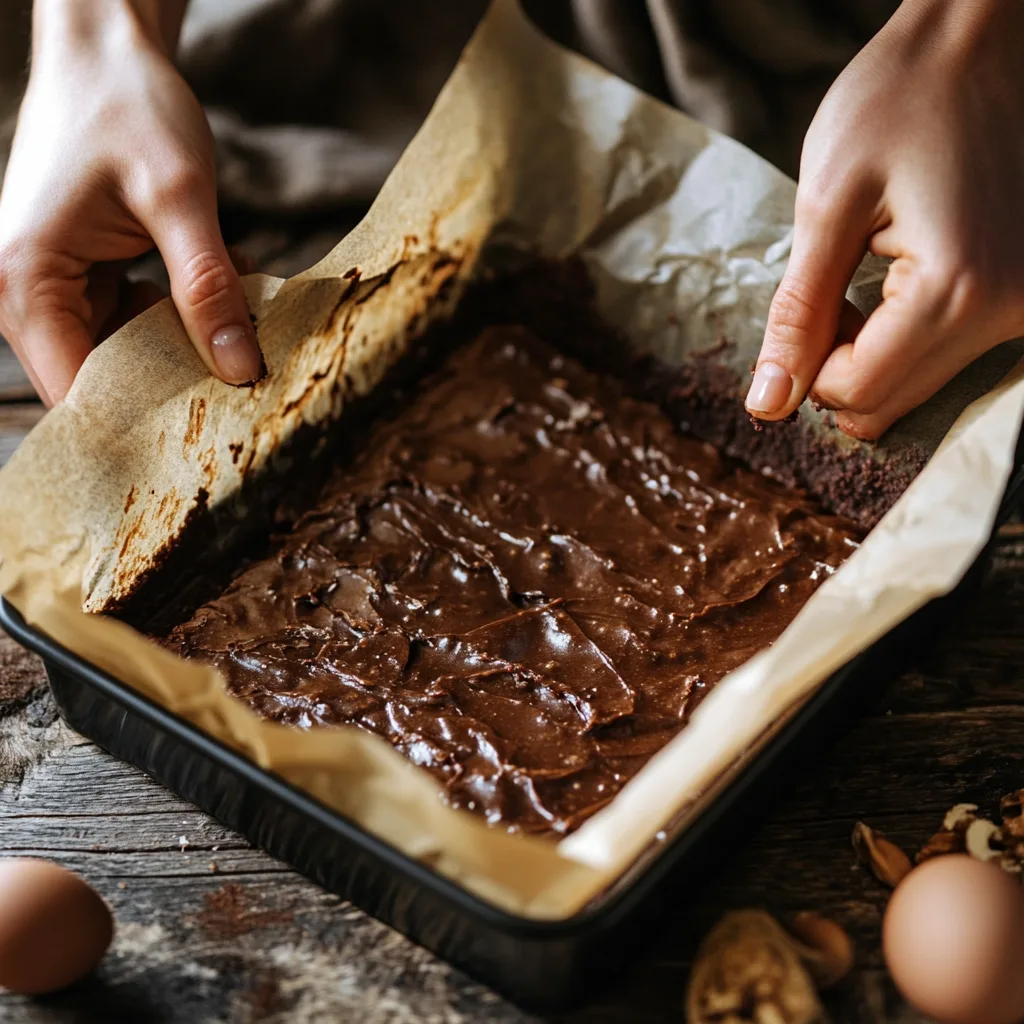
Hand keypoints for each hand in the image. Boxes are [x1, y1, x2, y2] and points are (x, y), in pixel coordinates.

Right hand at [0, 0, 261, 405]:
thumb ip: (207, 287)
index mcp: (27, 282)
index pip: (80, 393)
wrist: (108, 52)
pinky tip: (220, 282)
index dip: (145, 421)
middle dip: (178, 379)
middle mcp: (28, 295)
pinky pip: (137, 322)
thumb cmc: (128, 108)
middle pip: (106, 380)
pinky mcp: (86, 277)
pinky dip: (182, 312)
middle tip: (248, 372)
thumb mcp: (180, 198)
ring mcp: (56, 288)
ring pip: (129, 354)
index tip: (213, 431)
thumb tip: (240, 370)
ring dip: (188, 341)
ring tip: (238, 312)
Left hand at [746, 0, 1023, 439]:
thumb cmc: (898, 100)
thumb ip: (798, 315)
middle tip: (830, 290)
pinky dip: (905, 335)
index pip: (857, 391)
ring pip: (917, 387)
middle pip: (889, 402)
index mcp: (960, 290)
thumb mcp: (827, 206)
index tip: (806, 304)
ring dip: (870, 352)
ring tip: (866, 273)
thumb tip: (767, 404)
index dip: (806, 367)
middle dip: (836, 365)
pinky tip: (899, 274)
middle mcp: (1011, 310)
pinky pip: (949, 354)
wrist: (982, 35)